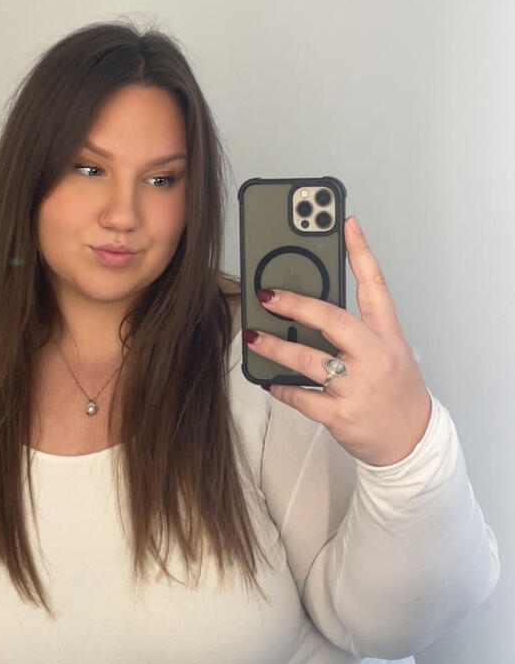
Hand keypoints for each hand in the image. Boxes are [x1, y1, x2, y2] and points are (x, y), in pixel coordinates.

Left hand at [245, 216, 432, 466]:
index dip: (360, 251)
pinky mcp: (341, 415)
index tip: (345, 222)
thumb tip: (308, 309)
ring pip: (308, 359)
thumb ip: (357, 330)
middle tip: (267, 294)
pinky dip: (281, 388)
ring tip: (253, 336)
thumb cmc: (394, 390)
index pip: (375, 285)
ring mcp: (357, 386)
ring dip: (275, 347)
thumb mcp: (389, 352)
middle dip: (296, 304)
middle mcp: (374, 356)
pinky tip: (269, 381)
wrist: (411, 441)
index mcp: (387, 335)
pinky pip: (302, 397)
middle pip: (332, 319)